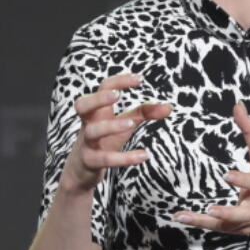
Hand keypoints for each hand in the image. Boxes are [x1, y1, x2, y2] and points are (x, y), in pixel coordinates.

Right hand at [60, 73, 170, 193]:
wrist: (81, 170)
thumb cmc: (104, 140)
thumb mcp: (123, 124)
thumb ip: (144, 113)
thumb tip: (169, 107)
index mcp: (97, 110)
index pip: (103, 88)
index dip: (119, 81)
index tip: (140, 79)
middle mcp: (88, 123)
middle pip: (83, 105)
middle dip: (99, 99)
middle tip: (117, 96)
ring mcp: (87, 142)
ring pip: (93, 131)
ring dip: (110, 126)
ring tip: (130, 124)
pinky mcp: (91, 162)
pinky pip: (104, 159)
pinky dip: (124, 158)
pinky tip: (144, 156)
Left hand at [174, 102, 249, 234]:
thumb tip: (237, 105)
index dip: (241, 180)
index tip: (227, 176)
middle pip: (244, 212)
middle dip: (229, 212)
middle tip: (212, 209)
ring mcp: (246, 220)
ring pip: (226, 224)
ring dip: (205, 221)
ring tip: (183, 216)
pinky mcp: (237, 229)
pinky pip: (217, 228)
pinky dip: (199, 223)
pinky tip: (180, 217)